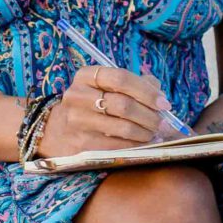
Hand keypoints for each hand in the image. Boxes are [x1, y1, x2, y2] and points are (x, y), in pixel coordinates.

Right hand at [37, 64, 165, 157]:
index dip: (146, 91)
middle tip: (163, 123)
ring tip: (155, 134)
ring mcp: (77, 121)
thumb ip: (135, 85)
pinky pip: (116, 146)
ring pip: (122, 127)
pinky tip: (143, 144)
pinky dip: (135, 146)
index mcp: (86, 76)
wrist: (58, 130)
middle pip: (123, 104)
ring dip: (145, 132)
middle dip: (149, 115)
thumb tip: (160, 96)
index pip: (121, 78)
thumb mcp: (106, 87)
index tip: (164, 103)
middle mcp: (77, 96)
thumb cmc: (92, 105)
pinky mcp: (80, 144)